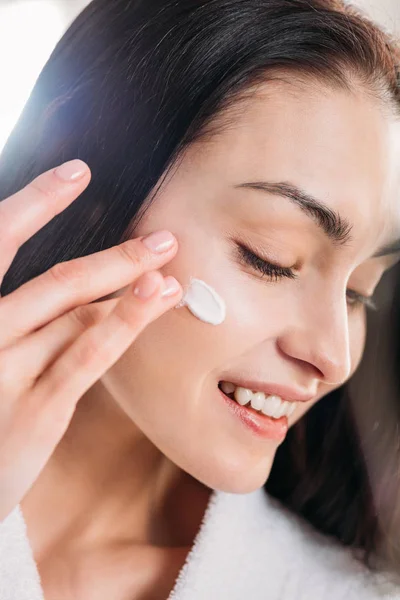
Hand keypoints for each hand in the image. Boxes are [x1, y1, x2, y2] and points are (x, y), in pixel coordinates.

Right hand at [0, 159, 181, 520]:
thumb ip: (23, 316)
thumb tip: (89, 285)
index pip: (0, 245)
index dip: (38, 203)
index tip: (77, 172)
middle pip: (56, 281)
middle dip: (115, 256)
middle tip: (162, 237)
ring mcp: (5, 373)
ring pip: (76, 314)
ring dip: (129, 285)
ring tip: (169, 264)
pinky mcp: (37, 410)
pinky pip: (86, 357)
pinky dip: (124, 324)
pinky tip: (156, 298)